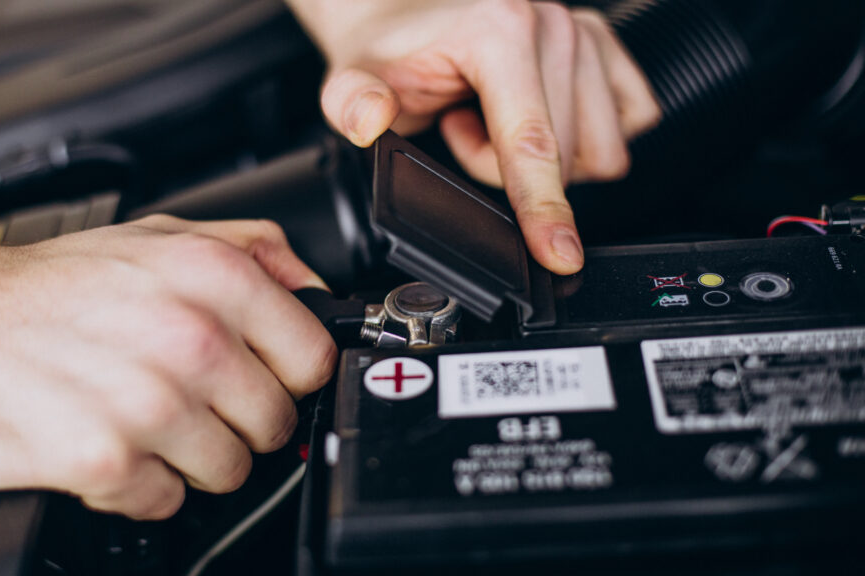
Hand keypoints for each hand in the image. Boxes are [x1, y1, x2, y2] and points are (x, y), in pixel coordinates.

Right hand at [0, 198, 335, 518]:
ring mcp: (150, 403)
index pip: (314, 359)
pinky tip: (108, 441)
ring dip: (189, 456)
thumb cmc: (50, 284)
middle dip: (238, 421)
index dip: (289, 375)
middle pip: (276, 423)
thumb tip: (316, 289)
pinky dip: (140, 484)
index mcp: (214, 278)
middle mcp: (191, 338)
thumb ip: (254, 250)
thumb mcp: (160, 234)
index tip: (261, 377)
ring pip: (230, 471)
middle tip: (188, 399)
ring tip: (141, 418)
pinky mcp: (106, 460)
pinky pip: (167, 500)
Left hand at [290, 0, 660, 273]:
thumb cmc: (392, 50)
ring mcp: (586, 32)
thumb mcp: (354, 78)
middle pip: (565, 159)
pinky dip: (580, 139)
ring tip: (491, 121)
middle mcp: (552, 25)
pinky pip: (628, 124)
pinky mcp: (607, 47)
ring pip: (600, 150)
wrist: (407, 15)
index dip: (544, 209)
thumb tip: (370, 119)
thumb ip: (353, 103)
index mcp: (500, 30)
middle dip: (507, 169)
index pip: (531, 143)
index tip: (560, 255)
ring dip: (544, 156)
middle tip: (460, 131)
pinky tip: (532, 117)